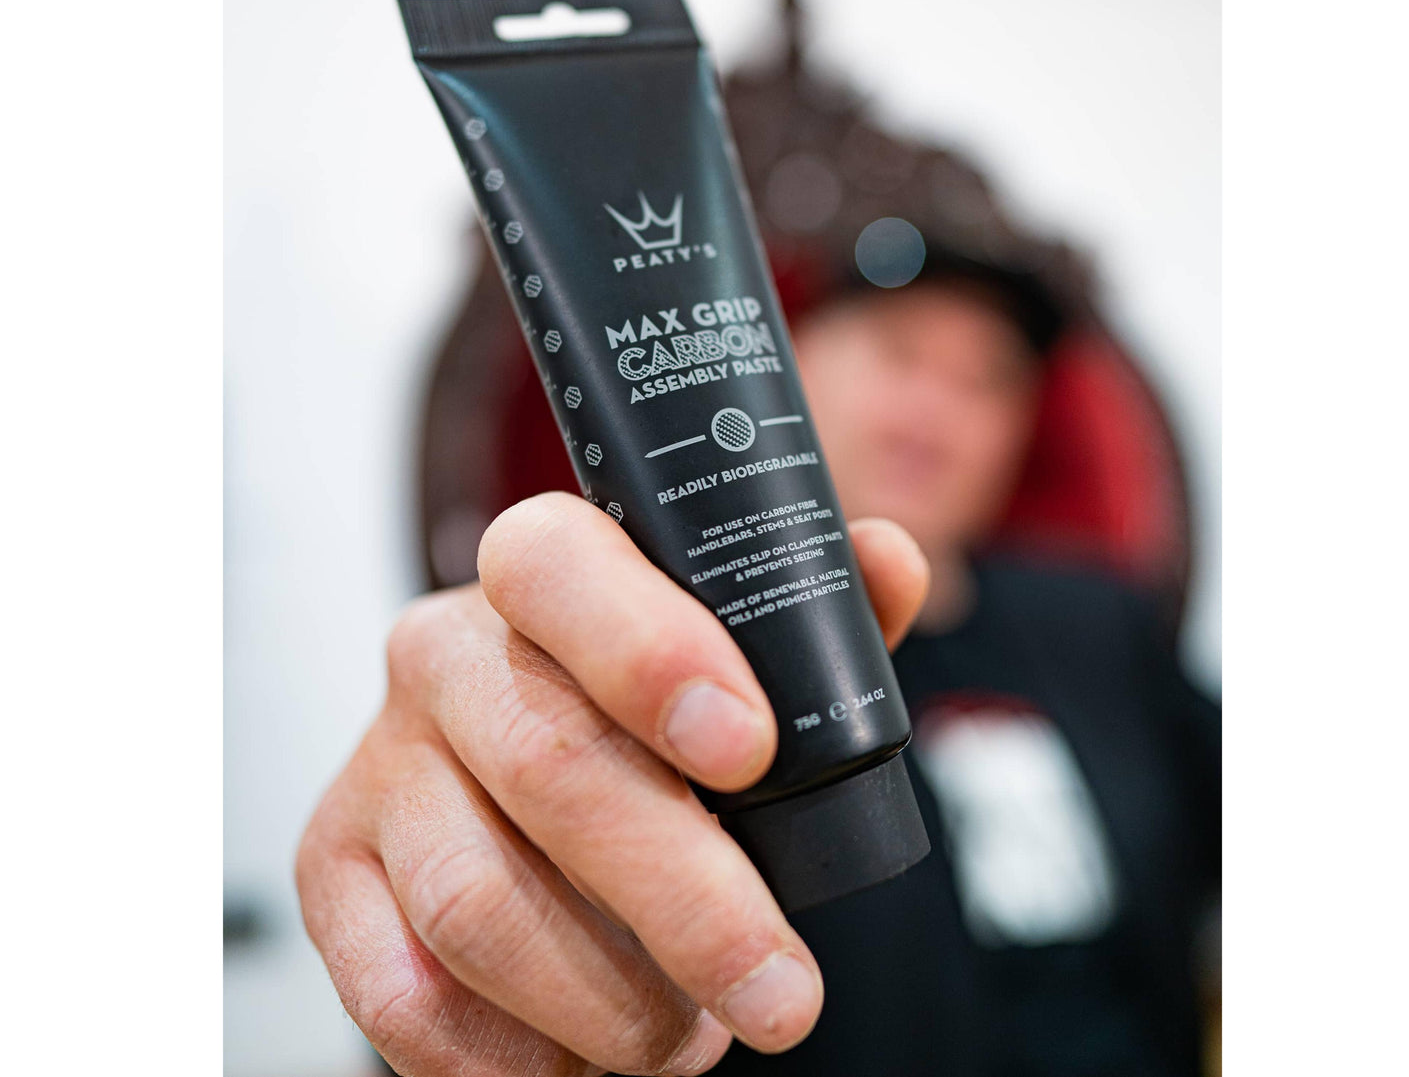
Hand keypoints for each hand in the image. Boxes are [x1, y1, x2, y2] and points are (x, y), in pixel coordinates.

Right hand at [297, 492, 928, 1075]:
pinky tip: (586, 1057)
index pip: (562, 570)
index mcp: (536, 574)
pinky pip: (407, 996)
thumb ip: (809, 614)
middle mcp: (439, 657)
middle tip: (781, 991)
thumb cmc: (641, 713)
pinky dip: (518, 1053)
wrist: (514, 782)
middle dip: (684, 897)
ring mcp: (376, 770)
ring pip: (477, 903)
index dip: (653, 654)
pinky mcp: (333, 881)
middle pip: (547, 764)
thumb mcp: (734, 653)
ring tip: (689, 1032)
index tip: (750, 752)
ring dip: (610, 999)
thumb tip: (892, 563)